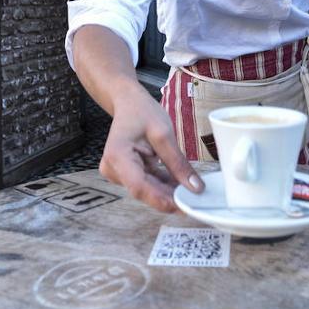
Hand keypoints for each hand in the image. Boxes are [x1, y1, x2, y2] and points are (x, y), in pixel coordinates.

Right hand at [100, 88, 203, 212]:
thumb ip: (178, 163)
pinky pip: (147, 183)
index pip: (140, 187)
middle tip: (195, 201)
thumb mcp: (164, 134)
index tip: (185, 206)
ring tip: (191, 191)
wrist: (128, 102)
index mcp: (117, 156)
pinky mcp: (125, 173)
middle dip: (169, 197)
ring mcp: (117, 172)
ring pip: (146, 189)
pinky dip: (163, 184)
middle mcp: (112, 168)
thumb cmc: (141, 112)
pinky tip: (180, 184)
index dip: (163, 200)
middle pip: (144, 191)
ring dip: (168, 191)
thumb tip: (195, 188)